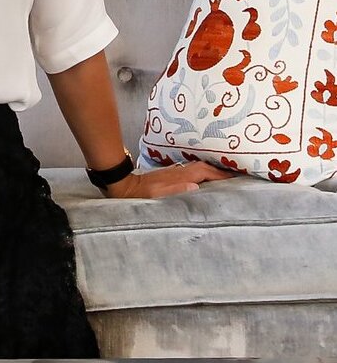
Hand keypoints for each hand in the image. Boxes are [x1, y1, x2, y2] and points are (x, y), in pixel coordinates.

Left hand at [105, 162, 235, 198]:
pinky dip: (204, 173)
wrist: (126, 186)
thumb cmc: (142, 194)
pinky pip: (193, 171)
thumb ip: (176, 190)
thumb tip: (195, 187)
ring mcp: (176, 172)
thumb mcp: (158, 195)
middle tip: (237, 176)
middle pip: (205, 167)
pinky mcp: (171, 175)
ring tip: (226, 177)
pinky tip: (205, 179)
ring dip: (213, 171)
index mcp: (181, 176)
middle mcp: (180, 171)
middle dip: (221, 171)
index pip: (206, 173)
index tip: (237, 178)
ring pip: (200, 168)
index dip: (221, 175)